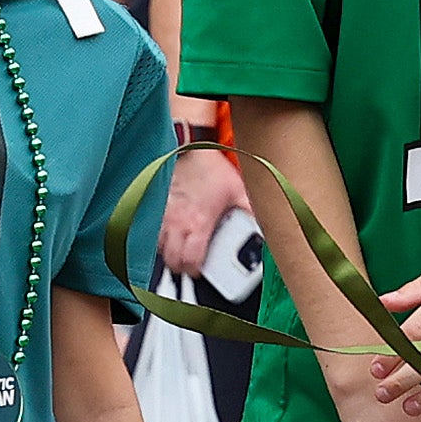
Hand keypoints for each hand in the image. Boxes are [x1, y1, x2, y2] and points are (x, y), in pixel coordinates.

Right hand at [157, 142, 238, 279]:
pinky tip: (169, 238)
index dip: (195, 272)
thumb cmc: (210, 169)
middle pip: (172, 260)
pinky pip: (153, 231)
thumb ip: (250, 209)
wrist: (190, 149)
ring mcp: (165, 216)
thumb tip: (267, 221)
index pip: (191, 260)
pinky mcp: (158, 207)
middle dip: (181, 268)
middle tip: (191, 267)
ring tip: (180, 255)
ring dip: (169, 255)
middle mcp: (179, 223)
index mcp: (199, 224)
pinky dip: (160, 239)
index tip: (201, 273)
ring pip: (160, 248)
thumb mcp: (238, 190)